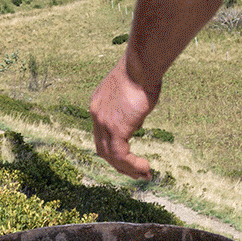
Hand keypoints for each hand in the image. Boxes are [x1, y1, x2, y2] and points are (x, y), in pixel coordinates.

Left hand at [90, 58, 158, 179]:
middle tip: (136, 172)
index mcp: (98, 104)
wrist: (141, 65)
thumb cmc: (142, 72)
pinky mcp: (116, 129)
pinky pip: (121, 156)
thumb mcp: (131, 92)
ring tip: (143, 175)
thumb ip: (130, 108)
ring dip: (127, 169)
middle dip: (119, 164)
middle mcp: (96, 114)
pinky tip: (145, 168)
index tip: (129, 157)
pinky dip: (132, 166)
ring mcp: (104, 122)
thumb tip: (135, 120)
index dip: (114, 148)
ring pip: (110, 156)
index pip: (102, 134)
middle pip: (102, 148)